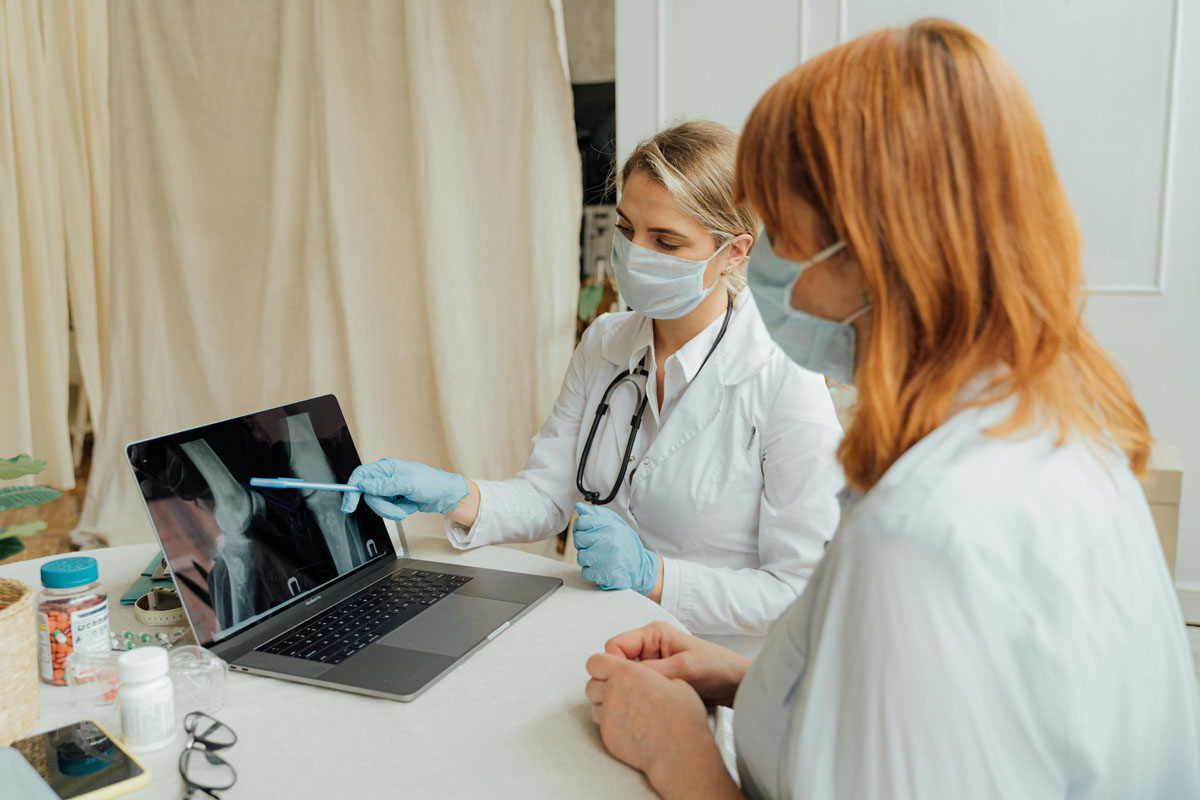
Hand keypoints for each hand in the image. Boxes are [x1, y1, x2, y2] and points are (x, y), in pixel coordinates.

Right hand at [340, 459, 468, 519]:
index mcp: (387, 467)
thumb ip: (385, 485)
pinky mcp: (395, 499)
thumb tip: (364, 485)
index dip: (352, 489)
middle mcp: (386, 477)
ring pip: (378, 505)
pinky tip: (410, 505)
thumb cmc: (432, 483)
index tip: (349, 505)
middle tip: (397, 511)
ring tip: (408, 507)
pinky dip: (399, 511)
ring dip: (393, 510)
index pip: (361, 475)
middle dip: (383, 507)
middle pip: (369, 495)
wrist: (445, 496)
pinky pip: (388, 510)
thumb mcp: (408, 484)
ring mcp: (390, 489)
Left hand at [573, 503, 658, 595]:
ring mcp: (607, 558)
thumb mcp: (614, 524)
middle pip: (579, 540)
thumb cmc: (626, 544)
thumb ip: (596, 515)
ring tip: (598, 556)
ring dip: (587, 558)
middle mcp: (609, 541)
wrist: (640, 566)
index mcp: (611, 527)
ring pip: (581, 557)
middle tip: (594, 545)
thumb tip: (579, 507)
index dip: (580, 527)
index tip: (585, 531)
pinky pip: (586, 572)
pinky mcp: (605, 574)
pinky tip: (600, 567)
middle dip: (583, 544)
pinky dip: (591, 571)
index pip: (581, 522)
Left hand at [585, 653, 712, 777]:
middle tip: (621, 690)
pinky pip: (603, 725)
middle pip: (591, 684)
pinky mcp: (609, 737)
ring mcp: (608, 717)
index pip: (596, 662)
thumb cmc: (680, 717)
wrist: (678, 752)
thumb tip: (654, 681)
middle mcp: (612, 693)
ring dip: (605, 705)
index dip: (603, 664)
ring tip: (626, 709)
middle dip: (602, 685)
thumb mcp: (676, 682)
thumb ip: (655, 676)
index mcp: (627, 673)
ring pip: (594, 706)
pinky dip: (612, 724)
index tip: (614, 669)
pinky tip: (631, 726)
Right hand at [604, 621, 750, 707]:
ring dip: (632, 690)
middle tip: (636, 695)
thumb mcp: (684, 668)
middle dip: (622, 679)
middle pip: (617, 663)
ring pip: (626, 678)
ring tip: (647, 701)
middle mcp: (649, 647)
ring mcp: (652, 665)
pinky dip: (640, 697)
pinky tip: (651, 706)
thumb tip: (624, 677)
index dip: (615, 666)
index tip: (623, 684)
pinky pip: (637, 689)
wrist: (736, 685)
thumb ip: (653, 671)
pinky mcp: (657, 680)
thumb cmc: (717, 668)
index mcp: (653, 634)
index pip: (614, 646)